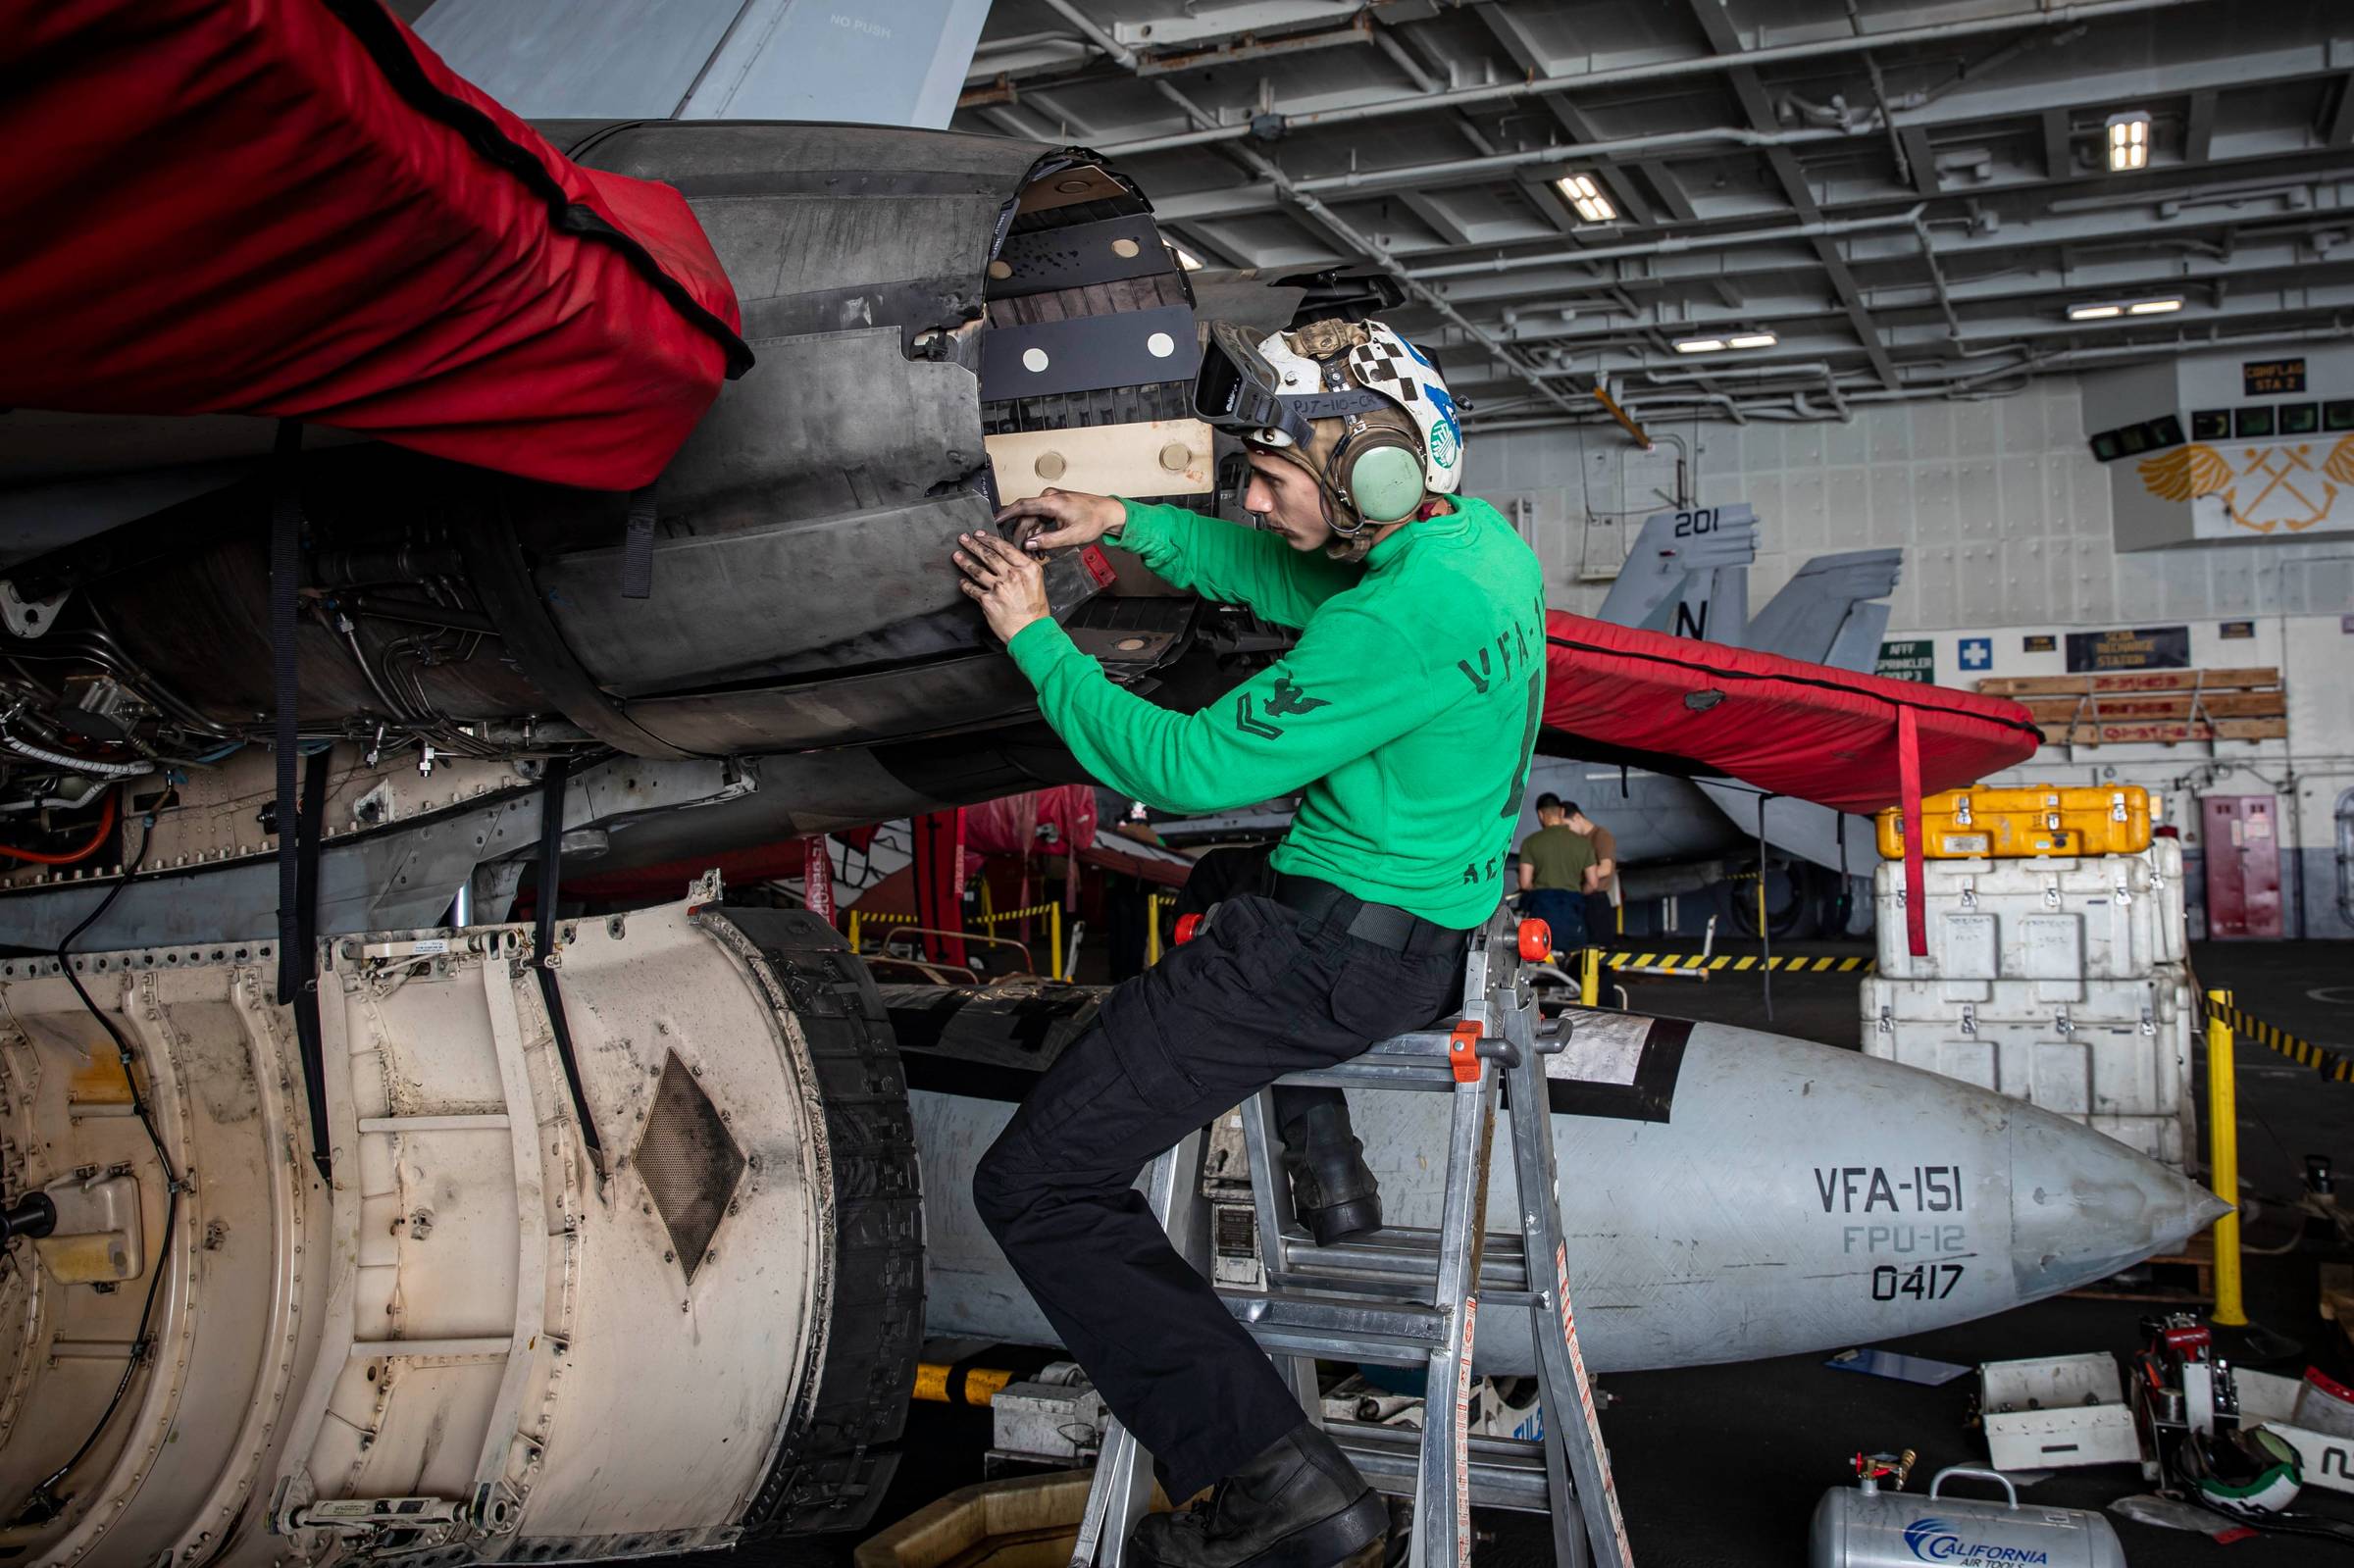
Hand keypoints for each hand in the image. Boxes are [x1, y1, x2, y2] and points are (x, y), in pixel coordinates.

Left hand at [954, 530, 1051, 642]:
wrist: (1031, 632)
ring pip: (977, 570)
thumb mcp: (1036, 583)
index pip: (1005, 548)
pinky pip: (972, 589)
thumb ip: (1023, 570)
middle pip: (988, 555)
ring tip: (957, 556)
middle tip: (963, 539)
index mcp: (1027, 568)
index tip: (979, 535)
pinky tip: (962, 581)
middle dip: (973, 545)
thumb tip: (1008, 562)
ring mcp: (998, 587)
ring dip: (965, 561)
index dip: (989, 539)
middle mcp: (1012, 575)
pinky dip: (965, 585)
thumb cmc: (1035, 613)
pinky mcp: (987, 600)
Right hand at [994, 488, 1123, 550]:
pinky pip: (1041, 520)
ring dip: (1032, 537)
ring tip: (1035, 555)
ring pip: (1033, 521)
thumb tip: (1029, 544)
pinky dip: (1040, 534)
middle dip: (1021, 536)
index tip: (993, 521)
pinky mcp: (1055, 507)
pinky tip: (1042, 548)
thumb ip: (1048, 540)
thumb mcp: (1071, 536)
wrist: (1110, 513)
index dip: (1005, 514)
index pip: (1022, 506)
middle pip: (1026, 518)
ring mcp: (1052, 502)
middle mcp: (1049, 498)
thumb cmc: (1094, 521)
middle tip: (1020, 553)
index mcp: (1051, 501)